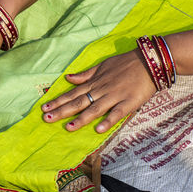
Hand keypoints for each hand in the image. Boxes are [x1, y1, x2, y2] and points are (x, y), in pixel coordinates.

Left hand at [41, 49, 155, 132]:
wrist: (148, 62)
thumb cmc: (124, 64)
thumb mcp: (101, 66)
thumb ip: (85, 75)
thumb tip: (68, 78)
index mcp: (94, 82)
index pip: (72, 93)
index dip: (58, 101)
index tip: (44, 108)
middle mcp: (100, 90)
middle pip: (78, 102)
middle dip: (62, 111)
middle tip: (47, 119)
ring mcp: (114, 96)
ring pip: (94, 109)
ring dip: (81, 118)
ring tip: (68, 127)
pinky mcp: (128, 102)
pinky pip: (117, 113)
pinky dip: (108, 121)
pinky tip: (98, 129)